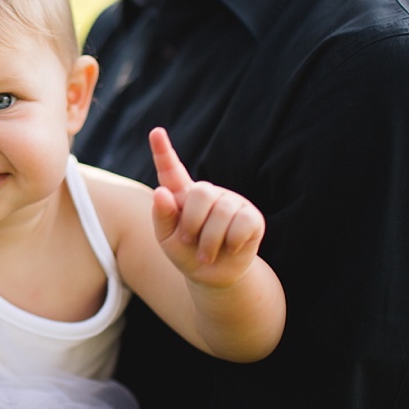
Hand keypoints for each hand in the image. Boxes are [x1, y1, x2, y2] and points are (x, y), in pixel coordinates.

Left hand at [148, 127, 264, 287]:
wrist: (213, 276)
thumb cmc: (186, 253)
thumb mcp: (167, 239)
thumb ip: (162, 217)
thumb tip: (161, 193)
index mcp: (182, 195)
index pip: (171, 170)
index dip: (163, 151)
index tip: (156, 132)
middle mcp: (208, 193)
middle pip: (201, 192)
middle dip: (192, 223)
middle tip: (188, 241)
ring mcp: (232, 202)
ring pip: (222, 212)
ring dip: (209, 241)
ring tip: (205, 254)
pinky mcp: (252, 216)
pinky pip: (243, 223)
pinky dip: (232, 241)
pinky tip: (230, 248)